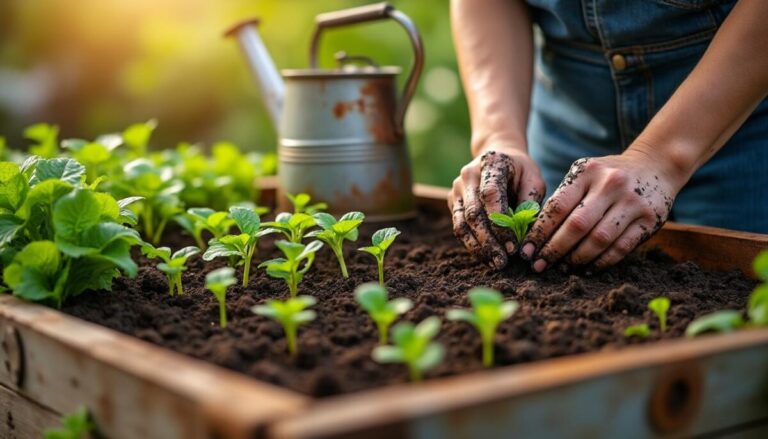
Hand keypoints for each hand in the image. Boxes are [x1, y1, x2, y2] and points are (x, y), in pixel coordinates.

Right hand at [448, 145, 545, 268]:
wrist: (498, 157)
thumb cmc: (520, 171)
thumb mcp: (534, 180)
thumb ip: (530, 203)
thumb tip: (524, 235)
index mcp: (490, 163)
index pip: (490, 194)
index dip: (500, 222)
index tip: (514, 245)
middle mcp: (468, 175)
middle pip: (473, 213)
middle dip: (489, 241)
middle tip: (503, 261)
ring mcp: (457, 189)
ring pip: (462, 224)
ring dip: (478, 247)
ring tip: (495, 263)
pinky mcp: (453, 203)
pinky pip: (459, 228)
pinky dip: (473, 245)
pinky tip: (487, 258)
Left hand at [520, 150, 681, 271]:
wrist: (655, 165)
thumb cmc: (607, 175)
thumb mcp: (584, 175)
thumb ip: (563, 198)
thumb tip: (535, 235)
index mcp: (587, 172)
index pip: (558, 206)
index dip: (540, 231)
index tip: (526, 250)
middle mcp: (610, 184)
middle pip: (577, 225)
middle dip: (554, 249)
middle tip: (539, 264)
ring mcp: (632, 202)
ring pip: (599, 239)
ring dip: (576, 259)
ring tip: (562, 268)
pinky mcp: (650, 219)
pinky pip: (621, 247)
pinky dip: (601, 262)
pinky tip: (586, 268)